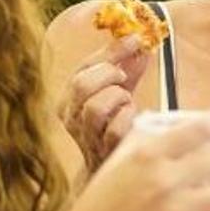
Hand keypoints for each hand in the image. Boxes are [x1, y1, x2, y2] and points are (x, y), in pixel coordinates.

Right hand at [61, 36, 150, 173]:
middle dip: (110, 74)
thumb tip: (140, 41)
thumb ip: (126, 68)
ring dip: (118, 99)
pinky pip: (113, 131)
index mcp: (69, 98)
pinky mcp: (102, 153)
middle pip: (82, 85)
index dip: (112, 50)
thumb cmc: (117, 125)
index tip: (136, 39)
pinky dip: (127, 119)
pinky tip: (133, 119)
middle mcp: (70, 118)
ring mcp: (84, 137)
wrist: (115, 170)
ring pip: (94, 107)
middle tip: (124, 78)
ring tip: (127, 102)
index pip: (84, 66)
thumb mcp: (119, 92)